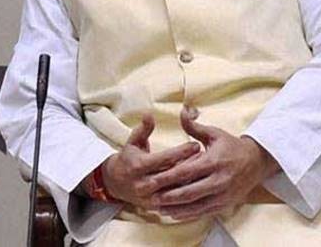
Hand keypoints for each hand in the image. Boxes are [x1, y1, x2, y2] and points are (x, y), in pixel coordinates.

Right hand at [86, 114, 200, 210]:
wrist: (115, 183)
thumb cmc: (128, 159)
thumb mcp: (133, 142)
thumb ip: (143, 129)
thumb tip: (149, 113)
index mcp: (138, 166)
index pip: (163, 159)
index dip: (180, 152)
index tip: (196, 145)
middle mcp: (143, 183)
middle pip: (171, 176)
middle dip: (189, 167)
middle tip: (206, 158)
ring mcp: (149, 198)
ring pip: (175, 191)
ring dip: (191, 182)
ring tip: (205, 171)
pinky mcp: (154, 208)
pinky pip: (174, 203)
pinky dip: (186, 195)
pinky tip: (198, 186)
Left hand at [151, 106, 279, 220]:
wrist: (257, 162)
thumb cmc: (231, 146)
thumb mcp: (214, 133)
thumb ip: (194, 126)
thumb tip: (181, 111)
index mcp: (214, 162)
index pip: (187, 171)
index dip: (168, 177)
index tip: (152, 179)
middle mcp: (219, 181)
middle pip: (190, 192)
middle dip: (169, 196)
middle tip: (150, 197)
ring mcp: (223, 195)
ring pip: (196, 206)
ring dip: (176, 208)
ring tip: (158, 207)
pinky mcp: (225, 205)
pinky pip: (204, 213)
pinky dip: (188, 215)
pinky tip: (173, 214)